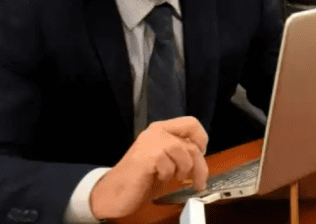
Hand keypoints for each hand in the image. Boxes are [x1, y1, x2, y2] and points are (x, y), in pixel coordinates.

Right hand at [90, 117, 208, 219]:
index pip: (191, 123)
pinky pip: (170, 166)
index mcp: (161, 129)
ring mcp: (150, 142)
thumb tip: (202, 156)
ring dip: (183, 171)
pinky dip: (167, 176)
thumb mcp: (167, 160)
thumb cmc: (141, 178)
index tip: (200, 154)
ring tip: (170, 177)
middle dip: (199, 166)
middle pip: (192, 144)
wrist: (114, 192)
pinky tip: (156, 177)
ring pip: (185, 154)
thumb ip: (182, 152)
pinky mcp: (146, 156)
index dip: (201, 139)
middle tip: (197, 182)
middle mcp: (156, 131)